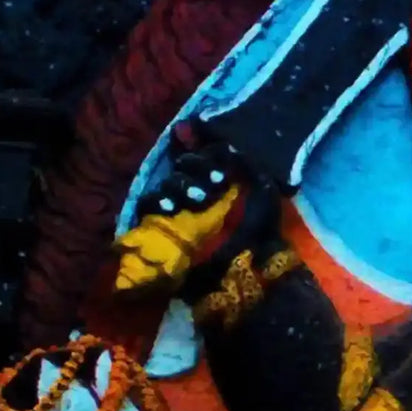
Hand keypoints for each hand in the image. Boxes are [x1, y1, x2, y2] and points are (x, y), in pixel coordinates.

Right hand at [114, 130, 280, 293]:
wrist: (247, 267)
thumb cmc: (259, 229)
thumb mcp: (263, 191)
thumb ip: (248, 164)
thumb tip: (226, 142)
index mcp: (221, 179)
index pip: (205, 154)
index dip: (210, 153)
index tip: (226, 161)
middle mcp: (199, 189)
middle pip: (185, 164)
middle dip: (197, 167)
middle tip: (216, 183)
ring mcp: (180, 207)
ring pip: (168, 182)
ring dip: (182, 185)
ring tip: (200, 200)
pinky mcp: (163, 224)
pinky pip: (148, 204)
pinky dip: (157, 201)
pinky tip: (172, 209)